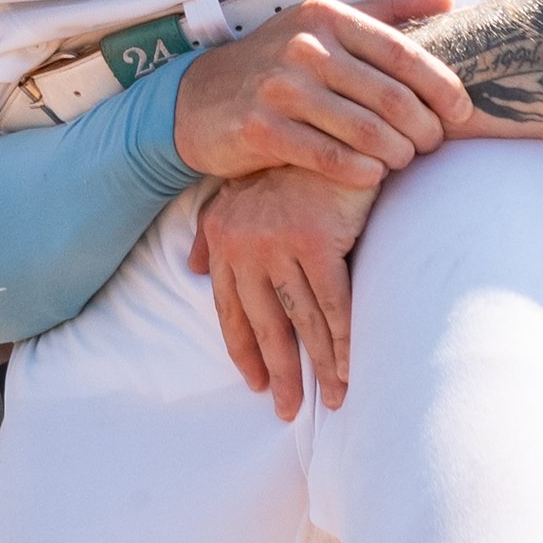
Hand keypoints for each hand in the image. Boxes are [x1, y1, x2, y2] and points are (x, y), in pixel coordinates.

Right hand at [173, 0, 466, 187]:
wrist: (198, 98)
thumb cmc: (276, 64)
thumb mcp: (323, 26)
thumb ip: (385, 12)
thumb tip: (446, 0)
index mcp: (326, 17)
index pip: (403, 53)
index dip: (442, 88)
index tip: (462, 114)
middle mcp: (303, 46)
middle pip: (391, 97)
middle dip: (425, 129)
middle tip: (432, 146)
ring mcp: (279, 87)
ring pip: (366, 131)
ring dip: (397, 154)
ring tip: (403, 161)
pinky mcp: (260, 127)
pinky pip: (330, 157)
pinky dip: (362, 171)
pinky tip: (372, 174)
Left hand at [189, 171, 378, 419]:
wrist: (332, 130)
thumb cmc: (291, 165)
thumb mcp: (241, 192)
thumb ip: (214, 232)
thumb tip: (193, 269)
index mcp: (223, 237)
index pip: (231, 311)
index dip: (245, 351)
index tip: (256, 384)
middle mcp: (243, 243)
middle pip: (263, 325)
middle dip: (279, 372)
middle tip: (287, 411)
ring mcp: (277, 243)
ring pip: (300, 321)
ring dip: (318, 366)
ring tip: (332, 401)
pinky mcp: (315, 242)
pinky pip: (332, 305)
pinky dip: (343, 341)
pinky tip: (349, 369)